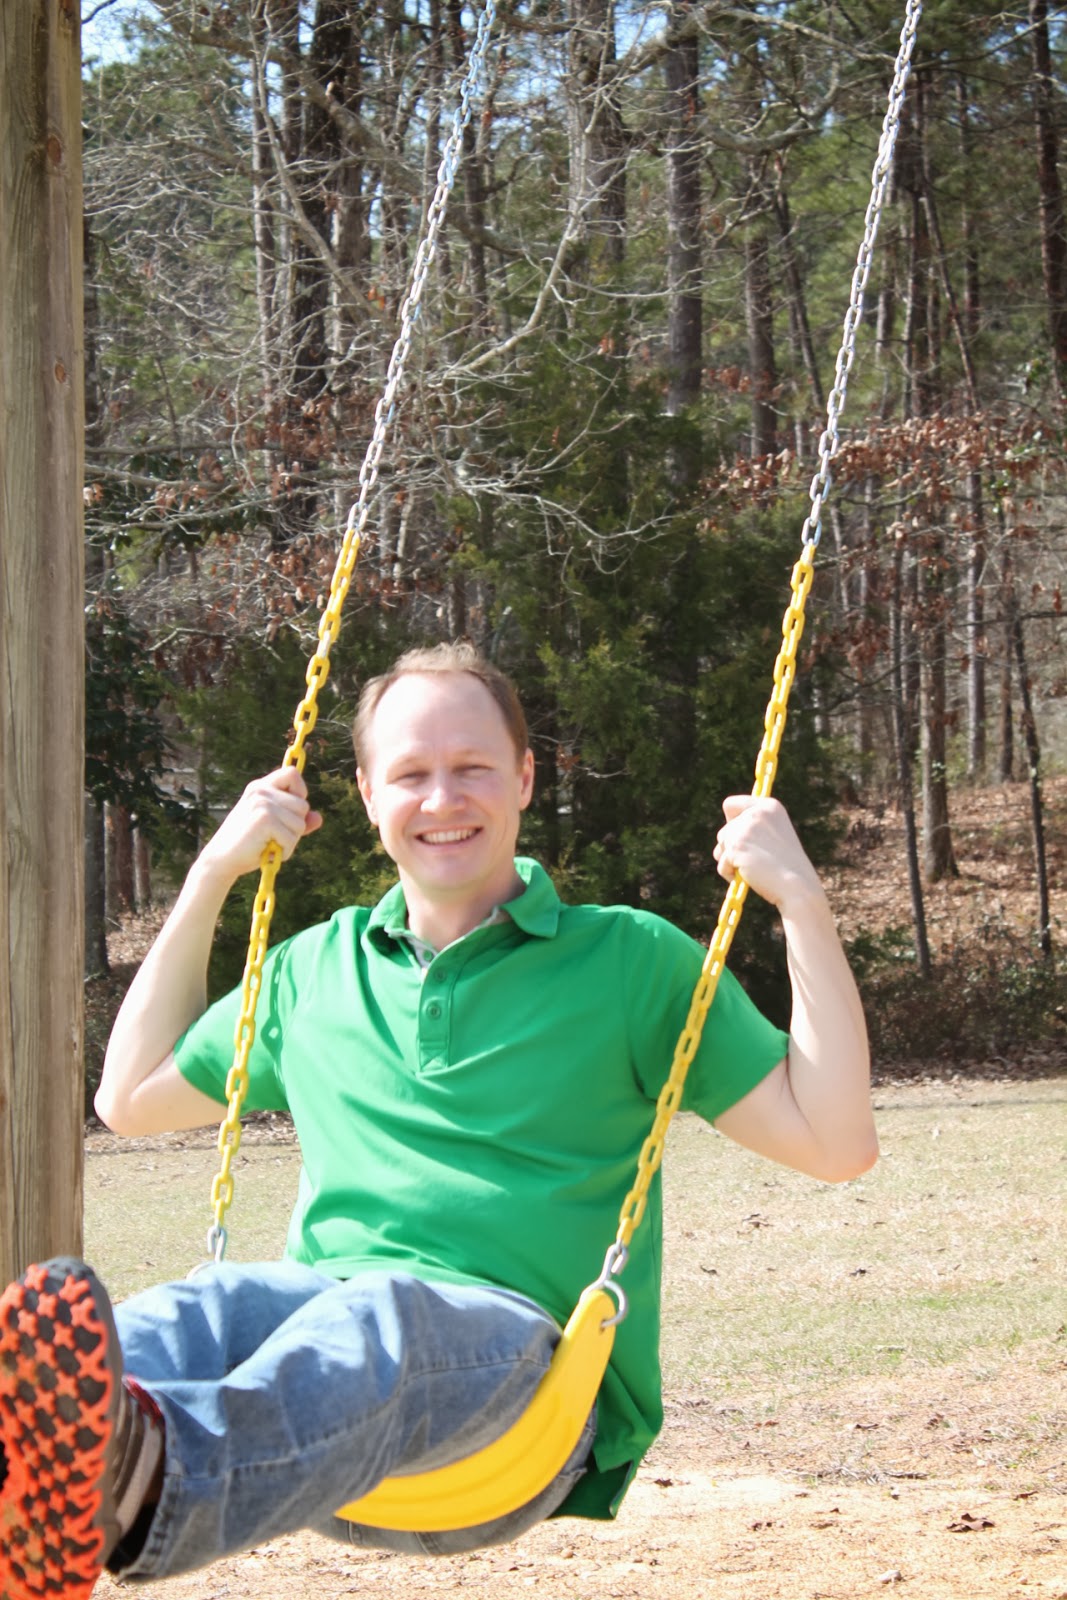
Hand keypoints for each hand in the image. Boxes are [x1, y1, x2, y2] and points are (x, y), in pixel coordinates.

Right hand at [197, 767, 322, 883]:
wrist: (222, 860)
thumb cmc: (249, 845)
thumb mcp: (274, 828)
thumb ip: (295, 821)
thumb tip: (319, 817)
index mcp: (260, 787)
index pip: (292, 773)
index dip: (300, 792)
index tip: (290, 811)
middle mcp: (261, 791)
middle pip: (303, 805)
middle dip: (295, 827)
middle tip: (274, 837)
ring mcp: (262, 803)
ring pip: (300, 823)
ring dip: (290, 841)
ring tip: (269, 844)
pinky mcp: (265, 819)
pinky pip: (292, 837)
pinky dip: (284, 850)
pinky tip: (267, 852)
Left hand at [712, 795, 822, 912]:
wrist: (797, 885)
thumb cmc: (787, 867)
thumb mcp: (775, 838)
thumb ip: (753, 829)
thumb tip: (723, 838)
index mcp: (769, 806)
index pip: (731, 804)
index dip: (731, 821)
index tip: (739, 836)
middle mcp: (756, 813)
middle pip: (725, 830)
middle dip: (733, 849)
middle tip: (756, 861)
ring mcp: (744, 829)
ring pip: (721, 847)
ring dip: (731, 862)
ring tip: (753, 869)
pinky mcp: (735, 846)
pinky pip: (722, 863)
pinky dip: (730, 874)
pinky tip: (749, 877)